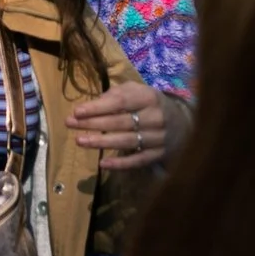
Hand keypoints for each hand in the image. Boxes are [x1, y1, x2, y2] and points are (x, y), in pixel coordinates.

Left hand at [69, 81, 183, 169]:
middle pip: (120, 122)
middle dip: (93, 123)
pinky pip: (138, 161)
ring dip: (101, 142)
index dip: (98, 107)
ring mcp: (159, 138)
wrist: (184, 124)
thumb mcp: (138, 92)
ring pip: (127, 142)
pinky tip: (102, 164)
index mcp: (149, 97)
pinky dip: (120, 164)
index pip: (120, 102)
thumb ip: (117, 94)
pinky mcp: (159, 155)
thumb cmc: (151, 105)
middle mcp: (156, 117)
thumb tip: (93, 105)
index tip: (77, 111)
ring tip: (80, 141)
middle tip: (70, 124)